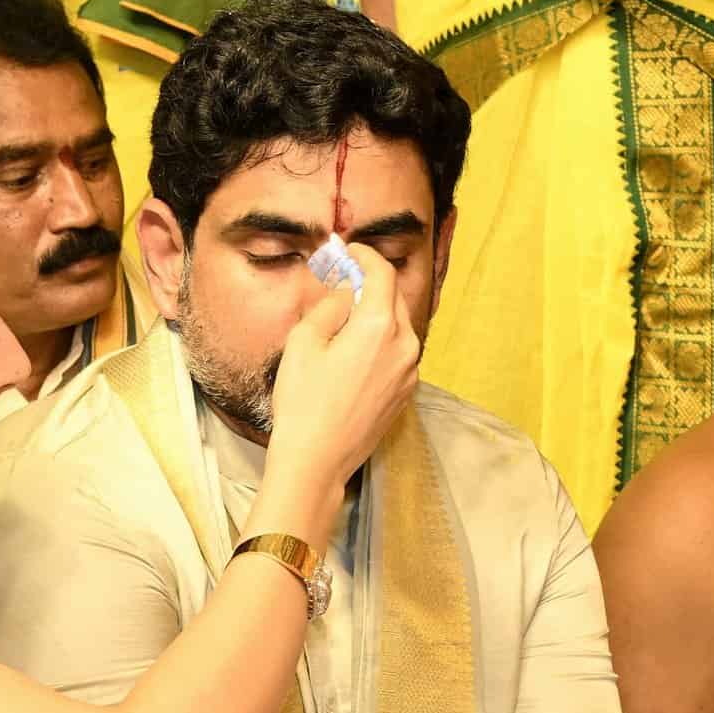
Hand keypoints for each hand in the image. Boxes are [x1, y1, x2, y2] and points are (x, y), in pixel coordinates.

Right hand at [264, 240, 419, 491]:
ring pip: (398, 327)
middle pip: (395, 298)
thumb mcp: (303, 342)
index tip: (348, 251)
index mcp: (380, 326)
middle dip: (371, 283)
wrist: (317, 461)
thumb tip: (346, 293)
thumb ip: (330, 305)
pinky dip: (381, 341)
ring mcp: (409, 372)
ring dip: (377, 314)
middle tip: (343, 279)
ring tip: (346, 317)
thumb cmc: (303, 403)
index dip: (365, 255)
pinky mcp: (405, 393)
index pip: (382, 273)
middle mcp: (405, 346)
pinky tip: (354, 351)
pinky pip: (398, 353)